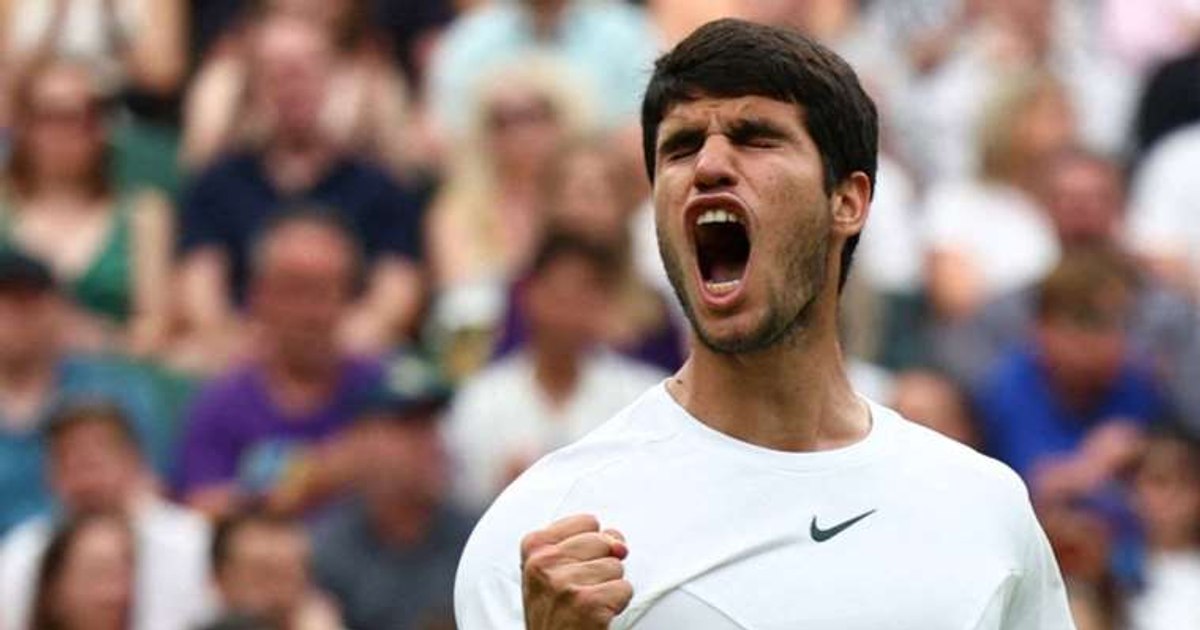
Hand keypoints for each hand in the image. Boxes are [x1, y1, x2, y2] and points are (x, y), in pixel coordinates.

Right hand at [521, 514, 632, 629]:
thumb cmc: (555, 612)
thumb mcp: (554, 570)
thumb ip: (586, 544)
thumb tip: (620, 543)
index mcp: (534, 547)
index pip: (588, 522)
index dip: (591, 547)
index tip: (574, 568)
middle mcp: (544, 562)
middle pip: (604, 542)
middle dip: (601, 567)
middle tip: (580, 591)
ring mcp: (565, 583)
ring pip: (616, 566)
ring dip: (608, 588)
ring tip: (586, 604)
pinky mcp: (587, 603)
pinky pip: (624, 589)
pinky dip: (617, 605)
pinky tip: (596, 616)